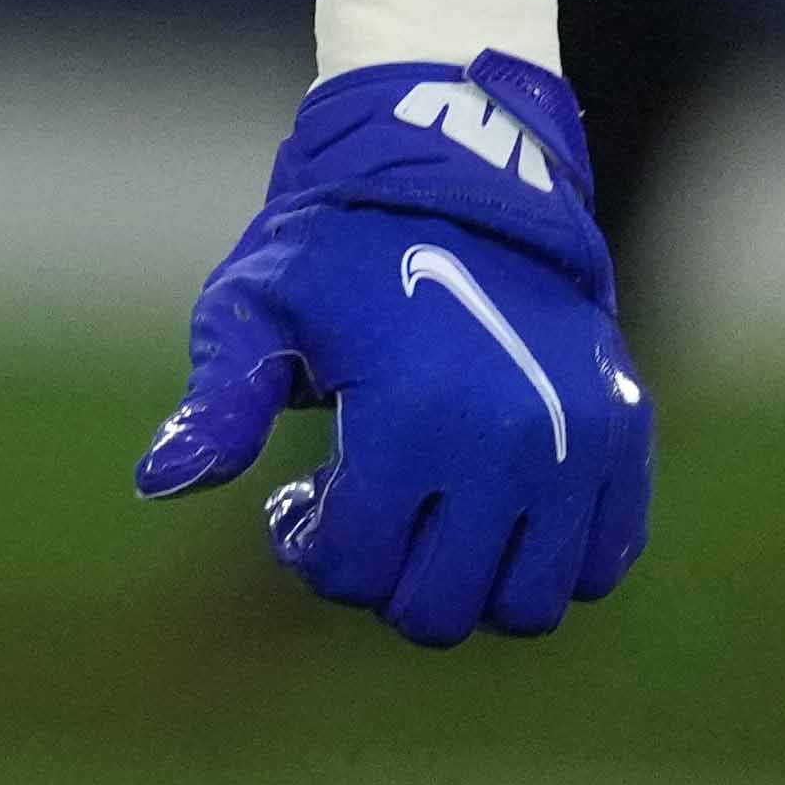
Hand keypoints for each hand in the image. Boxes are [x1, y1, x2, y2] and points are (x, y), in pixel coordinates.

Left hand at [134, 53, 647, 646]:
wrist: (462, 175)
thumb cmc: (337, 250)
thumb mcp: (254, 310)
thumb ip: (217, 403)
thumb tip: (159, 483)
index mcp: (411, 417)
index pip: (355, 569)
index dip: (310, 549)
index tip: (296, 500)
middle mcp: (508, 443)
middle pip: (440, 609)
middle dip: (384, 578)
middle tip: (363, 508)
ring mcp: (578, 445)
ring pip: (528, 604)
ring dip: (468, 582)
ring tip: (430, 510)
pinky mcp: (625, 437)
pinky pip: (599, 562)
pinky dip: (545, 559)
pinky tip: (496, 506)